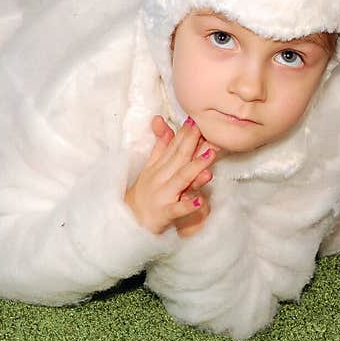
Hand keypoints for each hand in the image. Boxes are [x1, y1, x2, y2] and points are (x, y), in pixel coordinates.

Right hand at [124, 115, 216, 235]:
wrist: (129, 221)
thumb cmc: (144, 193)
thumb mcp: (150, 167)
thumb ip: (160, 146)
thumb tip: (161, 120)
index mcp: (158, 166)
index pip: (173, 146)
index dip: (185, 132)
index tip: (196, 120)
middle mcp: (161, 178)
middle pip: (179, 157)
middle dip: (193, 142)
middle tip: (207, 130)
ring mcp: (163, 195)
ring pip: (181, 179)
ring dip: (195, 167)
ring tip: (210, 156)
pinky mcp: (165, 214)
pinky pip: (178, 209)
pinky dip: (188, 205)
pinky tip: (200, 200)